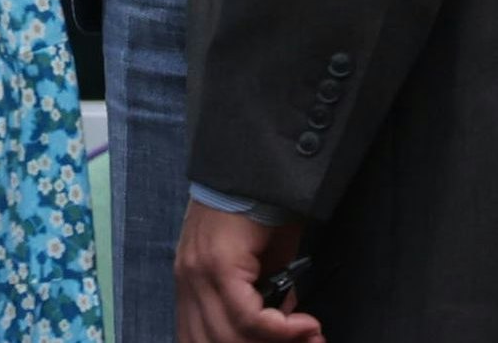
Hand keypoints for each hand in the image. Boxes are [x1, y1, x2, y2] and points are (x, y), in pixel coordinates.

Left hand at [175, 200, 320, 342]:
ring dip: (278, 342)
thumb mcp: (259, 267)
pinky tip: (305, 324)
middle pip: (213, 340)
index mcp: (190, 283)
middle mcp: (187, 280)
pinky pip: (246, 316)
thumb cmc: (260, 214)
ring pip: (229, 335)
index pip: (198, 337)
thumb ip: (260, 301)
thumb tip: (278, 333)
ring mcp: (198, 272)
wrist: (259, 171)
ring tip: (310, 336)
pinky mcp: (218, 265)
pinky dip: (280, 329)